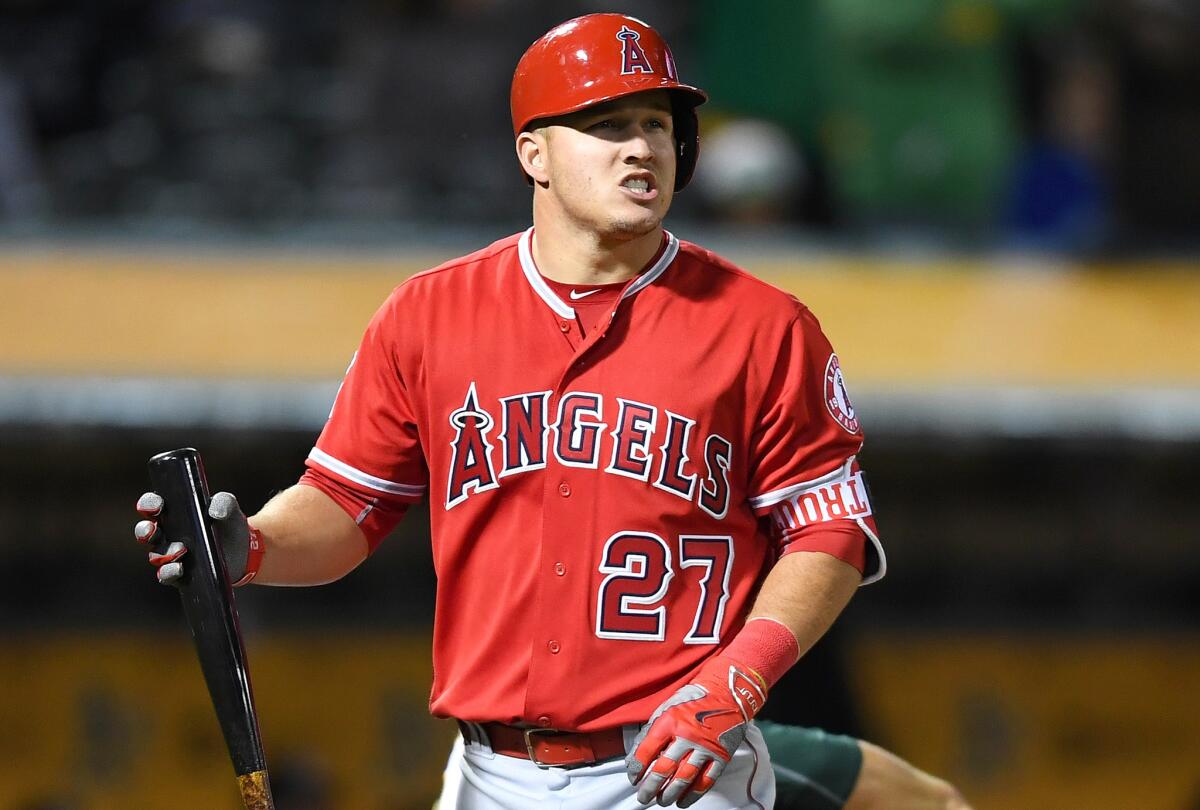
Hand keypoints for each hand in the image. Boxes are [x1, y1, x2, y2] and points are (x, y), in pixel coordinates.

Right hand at [134, 491, 262, 585]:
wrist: (244, 553)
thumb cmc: (229, 525)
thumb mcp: (229, 509)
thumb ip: (224, 502)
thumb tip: (214, 511)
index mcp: (174, 512)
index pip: (153, 504)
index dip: (150, 504)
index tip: (157, 506)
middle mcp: (167, 533)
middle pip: (145, 530)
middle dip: (145, 530)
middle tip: (153, 530)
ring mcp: (170, 554)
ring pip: (155, 554)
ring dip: (164, 553)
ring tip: (181, 550)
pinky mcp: (179, 573)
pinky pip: (166, 574)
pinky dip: (169, 571)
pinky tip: (179, 568)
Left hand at [626, 656, 766, 807]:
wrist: (726, 694)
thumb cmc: (693, 701)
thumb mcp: (666, 708)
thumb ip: (651, 731)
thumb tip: (636, 756)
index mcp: (670, 721)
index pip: (647, 750)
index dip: (637, 768)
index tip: (633, 778)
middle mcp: (687, 735)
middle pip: (664, 769)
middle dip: (650, 787)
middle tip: (644, 797)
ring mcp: (705, 747)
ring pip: (683, 778)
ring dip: (670, 794)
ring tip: (661, 800)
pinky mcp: (721, 756)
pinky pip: (705, 781)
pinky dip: (692, 795)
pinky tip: (683, 801)